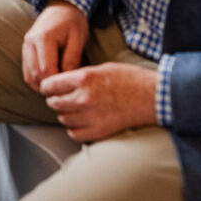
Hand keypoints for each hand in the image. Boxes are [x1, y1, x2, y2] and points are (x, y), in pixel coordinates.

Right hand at [22, 0, 88, 91]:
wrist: (61, 6)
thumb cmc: (72, 21)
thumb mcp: (78, 38)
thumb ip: (72, 59)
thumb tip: (68, 80)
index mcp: (43, 38)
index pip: (46, 69)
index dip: (57, 83)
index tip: (69, 87)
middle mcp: (30, 42)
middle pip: (35, 75)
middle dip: (49, 87)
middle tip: (65, 92)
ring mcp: (25, 46)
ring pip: (29, 76)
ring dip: (41, 86)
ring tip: (58, 90)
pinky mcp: (25, 50)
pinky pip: (27, 72)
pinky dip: (36, 81)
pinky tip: (48, 84)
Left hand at [39, 62, 157, 141]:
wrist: (152, 96)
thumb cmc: (129, 79)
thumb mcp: (101, 68)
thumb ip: (79, 76)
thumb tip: (61, 83)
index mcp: (84, 78)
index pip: (50, 85)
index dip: (48, 86)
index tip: (49, 88)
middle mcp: (84, 98)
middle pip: (53, 103)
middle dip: (54, 100)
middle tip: (60, 98)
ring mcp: (91, 116)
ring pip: (62, 119)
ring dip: (65, 114)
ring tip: (74, 109)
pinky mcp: (99, 131)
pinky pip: (74, 133)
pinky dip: (74, 128)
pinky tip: (81, 121)